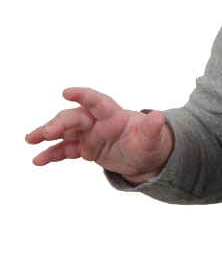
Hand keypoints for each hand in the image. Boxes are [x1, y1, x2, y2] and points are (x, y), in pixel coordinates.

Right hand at [25, 87, 173, 183]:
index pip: (97, 102)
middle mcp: (98, 122)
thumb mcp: (153, 139)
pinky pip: (64, 149)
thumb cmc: (150, 143)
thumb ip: (153, 129)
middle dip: (60, 123)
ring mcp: (89, 134)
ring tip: (30, 140)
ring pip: (64, 132)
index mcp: (114, 115)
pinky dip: (51, 154)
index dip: (83, 96)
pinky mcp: (84, 148)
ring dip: (47, 134)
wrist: (145, 158)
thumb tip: (160, 117)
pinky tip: (38, 160)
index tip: (67, 92)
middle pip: (75, 117)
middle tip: (47, 133)